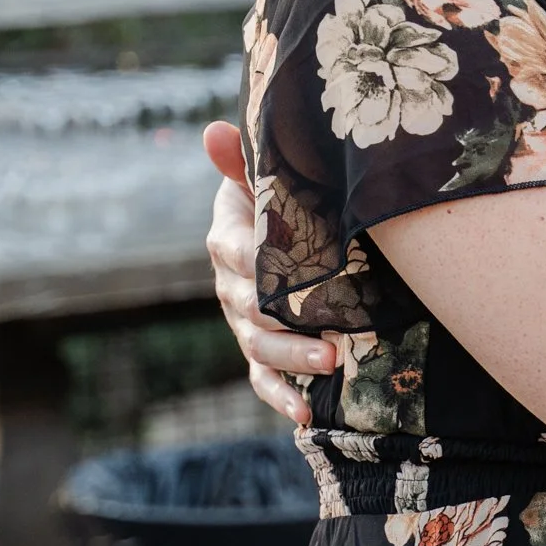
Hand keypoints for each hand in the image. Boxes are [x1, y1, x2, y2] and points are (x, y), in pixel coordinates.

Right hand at [203, 122, 335, 425]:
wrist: (284, 231)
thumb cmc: (278, 200)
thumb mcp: (263, 177)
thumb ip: (241, 160)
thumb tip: (214, 130)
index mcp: (229, 242)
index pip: (234, 254)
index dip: (254, 265)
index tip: (278, 274)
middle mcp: (232, 288)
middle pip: (250, 311)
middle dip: (288, 327)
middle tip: (331, 340)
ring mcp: (245, 324)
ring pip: (260, 348)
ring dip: (293, 360)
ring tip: (330, 365)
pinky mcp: (261, 351)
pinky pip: (264, 379)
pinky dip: (282, 398)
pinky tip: (307, 415)